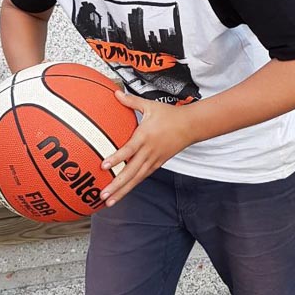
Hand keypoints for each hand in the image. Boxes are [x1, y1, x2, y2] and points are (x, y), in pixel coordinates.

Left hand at [100, 90, 194, 205]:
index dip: (117, 158)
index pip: (129, 150)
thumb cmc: (169, 115)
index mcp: (145, 137)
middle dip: (116, 184)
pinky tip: (121, 193)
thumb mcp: (150, 105)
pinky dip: (132, 186)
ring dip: (122, 190)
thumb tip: (116, 93)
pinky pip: (142, 177)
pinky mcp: (158, 164)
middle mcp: (149, 151)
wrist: (191, 126)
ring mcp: (154, 160)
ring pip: (136, 179)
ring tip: (109, 201)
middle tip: (103, 195)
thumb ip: (131, 102)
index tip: (103, 165)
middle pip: (131, 171)